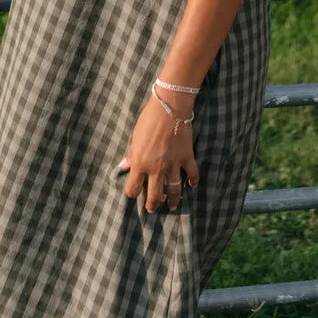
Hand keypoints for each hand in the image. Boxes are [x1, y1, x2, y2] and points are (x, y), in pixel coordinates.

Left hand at [120, 90, 199, 211]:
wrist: (168, 108)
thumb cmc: (148, 120)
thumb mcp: (134, 138)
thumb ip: (131, 154)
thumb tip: (124, 166)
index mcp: (140, 163)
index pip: (133, 188)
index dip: (132, 193)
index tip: (133, 193)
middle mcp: (156, 168)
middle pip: (154, 195)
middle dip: (152, 204)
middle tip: (153, 209)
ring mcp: (173, 164)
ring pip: (174, 190)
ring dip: (173, 200)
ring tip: (172, 206)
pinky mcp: (186, 157)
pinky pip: (191, 174)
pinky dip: (193, 181)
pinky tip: (192, 186)